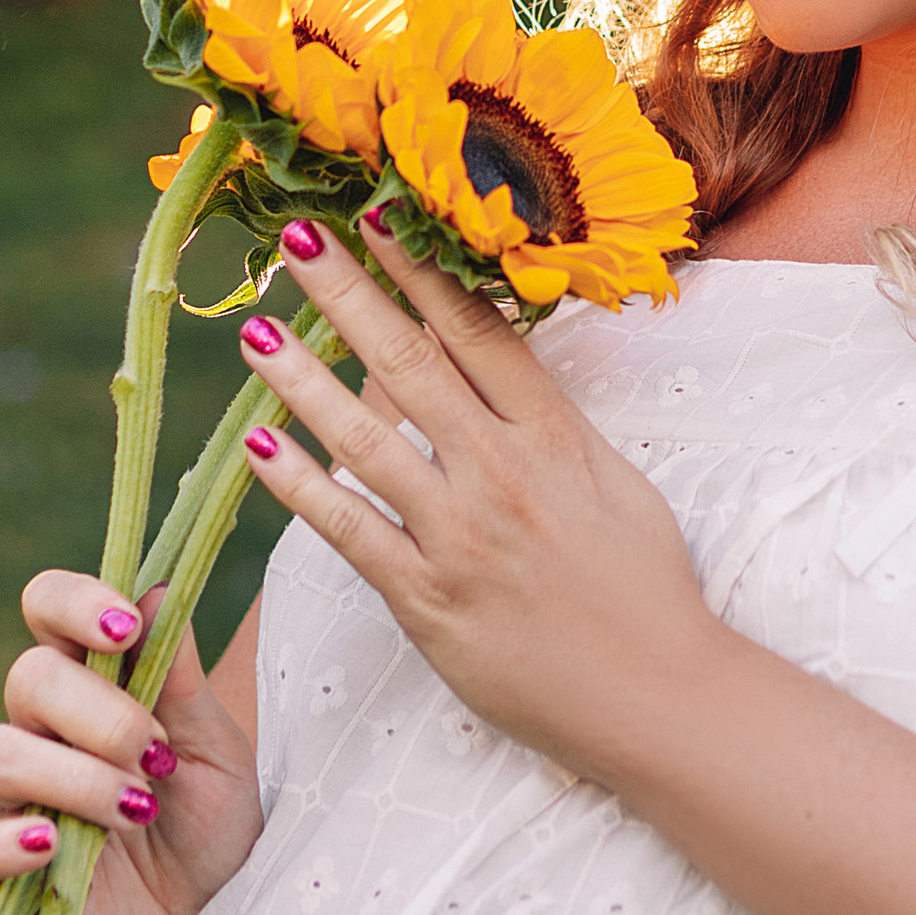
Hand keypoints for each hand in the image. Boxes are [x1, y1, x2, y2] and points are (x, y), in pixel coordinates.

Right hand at [0, 569, 264, 914]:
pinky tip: (54, 849)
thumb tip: (160, 588)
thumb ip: (181, 680)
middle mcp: (45, 733)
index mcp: (96, 685)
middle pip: (27, 677)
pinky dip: (2, 844)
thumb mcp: (219, 754)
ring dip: (75, 777)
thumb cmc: (214, 836)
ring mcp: (18, 803)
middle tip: (157, 759)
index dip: (73, 602)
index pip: (47, 608)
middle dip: (99, 713)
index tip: (123, 628)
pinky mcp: (2, 876)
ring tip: (137, 812)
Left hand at [239, 217, 711, 776]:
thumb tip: (499, 367)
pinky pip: (350, 531)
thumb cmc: (647, 590)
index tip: (379, 216)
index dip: (422, 271)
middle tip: (296, 239)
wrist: (659, 698)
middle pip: (411, 363)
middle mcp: (503, 474)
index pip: (477, 333)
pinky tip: (258, 446)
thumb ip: (551, 425)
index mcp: (555, 438)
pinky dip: (300, 487)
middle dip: (349, 294)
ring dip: (303, 380)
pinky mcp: (428, 601)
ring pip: (366, 440)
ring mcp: (461, 537)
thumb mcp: (615, 484)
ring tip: (255, 330)